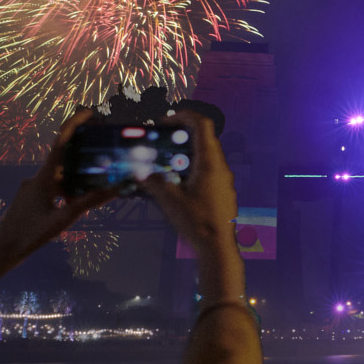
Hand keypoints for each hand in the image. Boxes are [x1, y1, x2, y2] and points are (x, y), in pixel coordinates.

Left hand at [0, 111, 117, 290]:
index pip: (60, 144)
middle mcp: (36, 178)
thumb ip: (89, 202)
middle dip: (82, 152)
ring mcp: (32, 187)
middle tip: (102, 148)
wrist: (4, 249)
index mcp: (43, 178)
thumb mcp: (63, 218)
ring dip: (76, 175)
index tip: (89, 112)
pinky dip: (67, 187)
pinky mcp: (30, 197)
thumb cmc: (31, 233)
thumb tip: (115, 189)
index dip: (73, 125)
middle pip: (62, 157)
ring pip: (58, 174)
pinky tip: (77, 199)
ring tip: (96, 179)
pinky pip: (52, 186)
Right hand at [142, 113, 242, 296]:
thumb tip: (139, 172)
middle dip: (181, 135)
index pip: (202, 125)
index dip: (184, 116)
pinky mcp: (222, 192)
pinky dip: (191, 168)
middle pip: (204, 138)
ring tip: (164, 162)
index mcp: (210, 163)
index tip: (164, 121)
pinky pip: (207, 171)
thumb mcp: (169, 200)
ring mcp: (224, 180)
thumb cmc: (196, 221)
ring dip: (185, 153)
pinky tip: (176, 182)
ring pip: (205, 156)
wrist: (218, 247)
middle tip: (160, 141)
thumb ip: (153, 182)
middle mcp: (220, 167)